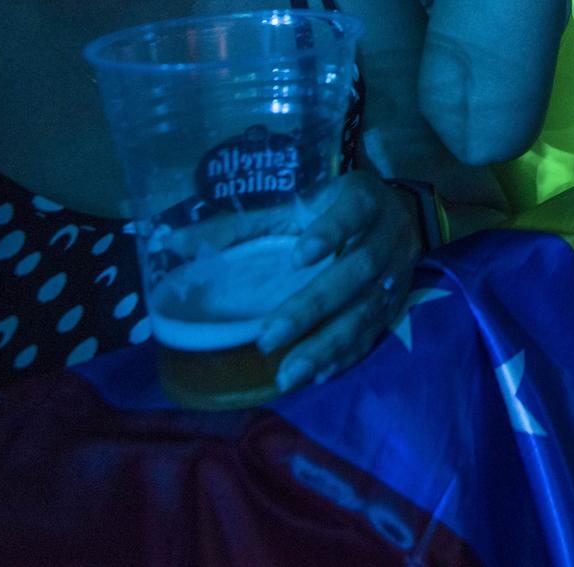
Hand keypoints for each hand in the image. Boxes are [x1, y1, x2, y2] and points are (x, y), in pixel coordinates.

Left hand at [253, 169, 421, 389]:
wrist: (398, 211)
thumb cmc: (331, 205)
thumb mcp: (295, 201)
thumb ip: (242, 223)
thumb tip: (174, 244)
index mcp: (362, 198)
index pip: (351, 211)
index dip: (330, 232)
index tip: (298, 256)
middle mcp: (387, 234)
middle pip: (356, 270)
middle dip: (312, 306)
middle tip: (268, 339)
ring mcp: (399, 271)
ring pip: (366, 309)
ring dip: (327, 344)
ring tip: (288, 373)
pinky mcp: (399, 301)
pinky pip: (375, 332)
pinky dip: (347, 354)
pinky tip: (319, 375)